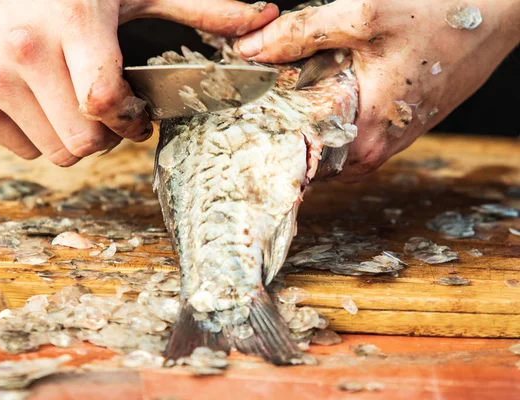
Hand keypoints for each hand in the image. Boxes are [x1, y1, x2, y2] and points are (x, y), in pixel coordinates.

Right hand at [0, 0, 277, 165]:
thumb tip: (262, 19)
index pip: (104, 104)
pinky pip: (23, 149)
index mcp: (72, 23)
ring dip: (79, 138)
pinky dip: (43, 136)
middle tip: (112, 111)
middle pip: (84, 142)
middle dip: (109, 135)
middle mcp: (23, 54)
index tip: (138, 113)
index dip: (131, 120)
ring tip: (79, 105)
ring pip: (56, 153)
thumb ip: (197, 8)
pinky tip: (48, 103)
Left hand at [234, 0, 519, 181]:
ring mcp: (393, 137)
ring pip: (335, 144)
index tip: (243, 134)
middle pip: (316, 157)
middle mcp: (380, 146)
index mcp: (367, 135)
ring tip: (283, 99)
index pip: (302, 165)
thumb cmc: (442, 12)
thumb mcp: (363, 16)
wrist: (503, 8)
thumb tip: (249, 48)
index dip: (269, 149)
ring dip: (310, 124)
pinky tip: (324, 88)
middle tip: (255, 111)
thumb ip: (300, 35)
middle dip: (285, 136)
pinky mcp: (402, 122)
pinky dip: (334, 114)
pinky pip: (356, 129)